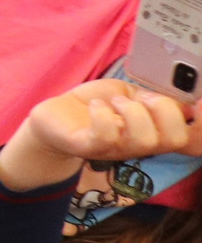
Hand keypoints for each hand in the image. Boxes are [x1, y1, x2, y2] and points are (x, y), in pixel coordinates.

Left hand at [0, 80, 190, 194]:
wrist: (55, 117)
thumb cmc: (97, 105)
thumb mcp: (131, 94)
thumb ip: (155, 97)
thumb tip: (183, 100)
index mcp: (156, 130)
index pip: (193, 140)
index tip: (199, 103)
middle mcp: (141, 144)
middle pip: (176, 139)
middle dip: (165, 110)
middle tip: (141, 98)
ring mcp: (117, 148)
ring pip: (146, 140)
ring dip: (133, 111)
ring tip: (115, 102)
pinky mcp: (89, 146)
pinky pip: (106, 136)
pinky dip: (104, 114)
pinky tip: (96, 106)